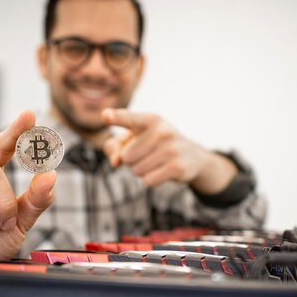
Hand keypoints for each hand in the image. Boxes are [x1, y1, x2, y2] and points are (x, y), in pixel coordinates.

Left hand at [102, 109, 237, 192]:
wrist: (191, 156)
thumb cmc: (153, 145)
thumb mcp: (134, 139)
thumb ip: (114, 146)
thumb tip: (115, 162)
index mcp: (150, 120)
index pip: (129, 118)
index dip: (116, 117)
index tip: (105, 116)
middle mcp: (162, 131)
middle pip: (126, 157)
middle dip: (132, 161)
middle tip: (147, 154)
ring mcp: (171, 149)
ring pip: (136, 170)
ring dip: (141, 171)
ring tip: (155, 162)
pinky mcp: (177, 167)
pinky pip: (148, 181)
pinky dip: (150, 180)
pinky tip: (162, 171)